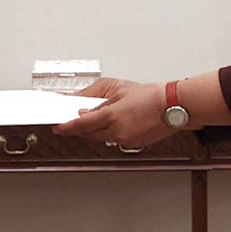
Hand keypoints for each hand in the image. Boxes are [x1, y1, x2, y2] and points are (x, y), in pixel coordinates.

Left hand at [51, 76, 175, 149]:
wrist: (173, 105)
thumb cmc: (150, 95)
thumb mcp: (116, 87)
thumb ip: (93, 96)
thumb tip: (79, 104)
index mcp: (113, 115)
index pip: (81, 124)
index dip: (66, 127)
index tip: (57, 127)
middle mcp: (117, 131)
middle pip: (88, 134)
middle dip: (78, 127)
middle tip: (71, 119)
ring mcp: (125, 140)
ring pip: (99, 138)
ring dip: (93, 130)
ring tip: (96, 116)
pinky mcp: (132, 144)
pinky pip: (112, 140)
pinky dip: (107, 132)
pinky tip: (112, 122)